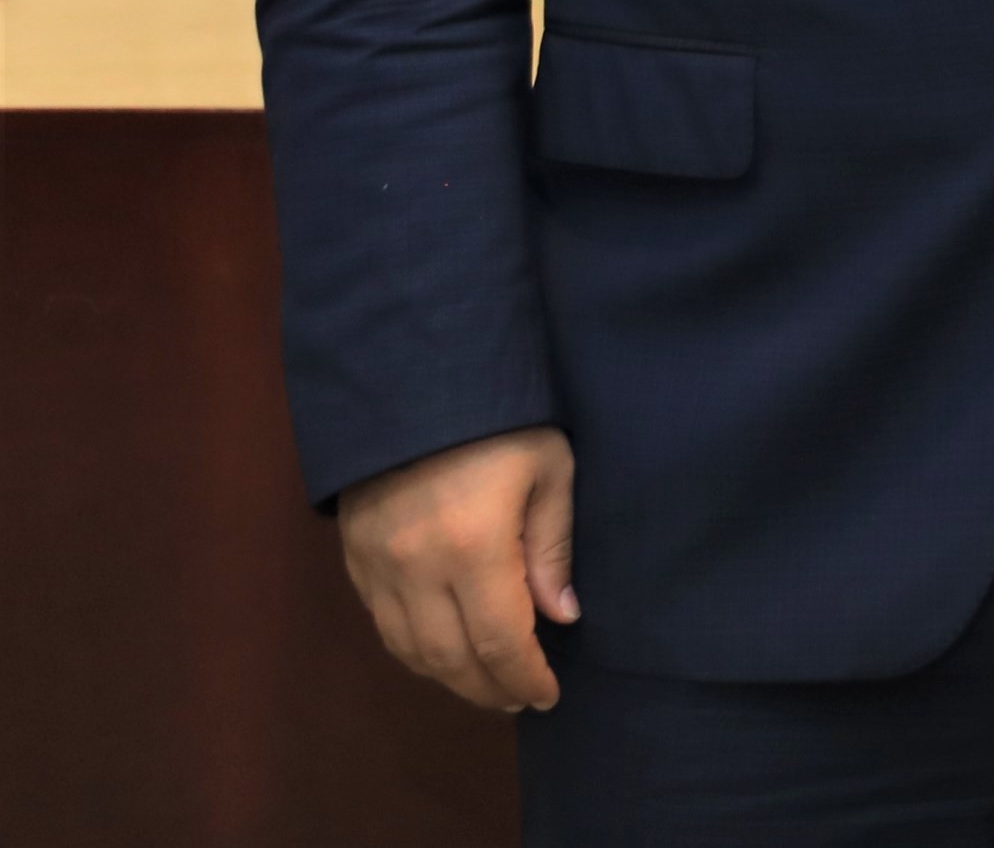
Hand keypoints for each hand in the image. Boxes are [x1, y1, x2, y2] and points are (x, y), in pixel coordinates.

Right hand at [335, 425, 576, 712]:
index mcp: (473, 547)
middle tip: (519, 698)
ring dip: (448, 677)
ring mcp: (376, 566)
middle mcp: (416, 568)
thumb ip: (552, 549)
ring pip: (409, 649)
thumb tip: (560, 617)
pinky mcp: (354, 557)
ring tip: (486, 684)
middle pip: (449, 658)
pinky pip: (382, 625)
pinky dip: (414, 650)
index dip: (525, 676)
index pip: (499, 641)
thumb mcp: (549, 470)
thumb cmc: (500, 419)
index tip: (548, 695)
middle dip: (488, 687)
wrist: (413, 375)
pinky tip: (443, 652)